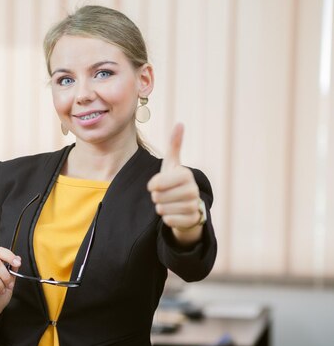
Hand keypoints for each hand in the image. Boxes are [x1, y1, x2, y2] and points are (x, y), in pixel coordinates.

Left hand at [147, 123, 202, 244]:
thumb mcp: (172, 164)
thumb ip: (174, 145)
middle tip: (166, 194)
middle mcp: (192, 190)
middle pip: (157, 197)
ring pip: (162, 210)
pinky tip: (174, 213)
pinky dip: (167, 218)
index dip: (153, 186)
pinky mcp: (192, 220)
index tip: (156, 185)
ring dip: (161, 207)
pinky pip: (168, 221)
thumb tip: (180, 124)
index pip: (156, 184)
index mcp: (185, 175)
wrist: (188, 205)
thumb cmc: (175, 182)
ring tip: (170, 203)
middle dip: (157, 197)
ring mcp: (193, 206)